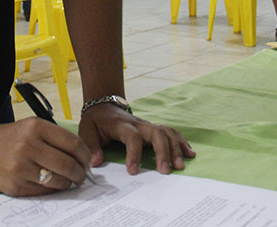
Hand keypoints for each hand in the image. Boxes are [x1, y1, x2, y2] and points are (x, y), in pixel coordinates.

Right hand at [0, 118, 90, 196]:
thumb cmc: (9, 138)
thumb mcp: (30, 127)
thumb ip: (54, 139)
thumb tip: (81, 158)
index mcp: (36, 127)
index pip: (73, 144)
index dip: (85, 156)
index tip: (87, 162)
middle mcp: (28, 145)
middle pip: (68, 164)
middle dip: (80, 174)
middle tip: (81, 176)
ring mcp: (21, 166)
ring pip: (58, 181)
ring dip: (68, 184)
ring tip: (68, 181)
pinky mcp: (15, 185)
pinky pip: (43, 191)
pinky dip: (52, 190)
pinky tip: (51, 185)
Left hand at [78, 103, 194, 175]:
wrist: (104, 104)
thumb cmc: (96, 120)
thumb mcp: (86, 130)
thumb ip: (91, 146)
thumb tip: (95, 162)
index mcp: (121, 125)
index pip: (132, 137)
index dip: (133, 154)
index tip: (133, 172)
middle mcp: (138, 123)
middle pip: (156, 133)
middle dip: (163, 152)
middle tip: (165, 171)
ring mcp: (147, 125)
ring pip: (167, 132)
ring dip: (175, 148)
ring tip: (180, 166)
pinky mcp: (154, 128)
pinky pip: (171, 132)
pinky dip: (182, 142)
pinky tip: (190, 154)